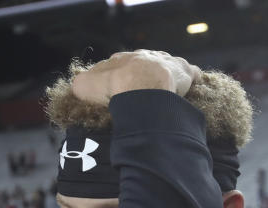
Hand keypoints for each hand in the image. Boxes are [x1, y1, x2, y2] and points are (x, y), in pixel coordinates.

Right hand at [71, 49, 200, 105]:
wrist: (139, 87)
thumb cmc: (113, 88)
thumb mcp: (87, 86)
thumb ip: (82, 84)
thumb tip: (76, 86)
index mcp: (123, 58)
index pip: (121, 62)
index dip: (121, 74)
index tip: (121, 85)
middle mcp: (145, 56)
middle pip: (147, 62)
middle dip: (147, 73)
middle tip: (147, 91)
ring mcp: (166, 62)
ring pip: (169, 65)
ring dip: (170, 75)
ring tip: (170, 90)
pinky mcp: (183, 73)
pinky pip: (191, 73)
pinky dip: (191, 79)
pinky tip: (191, 87)